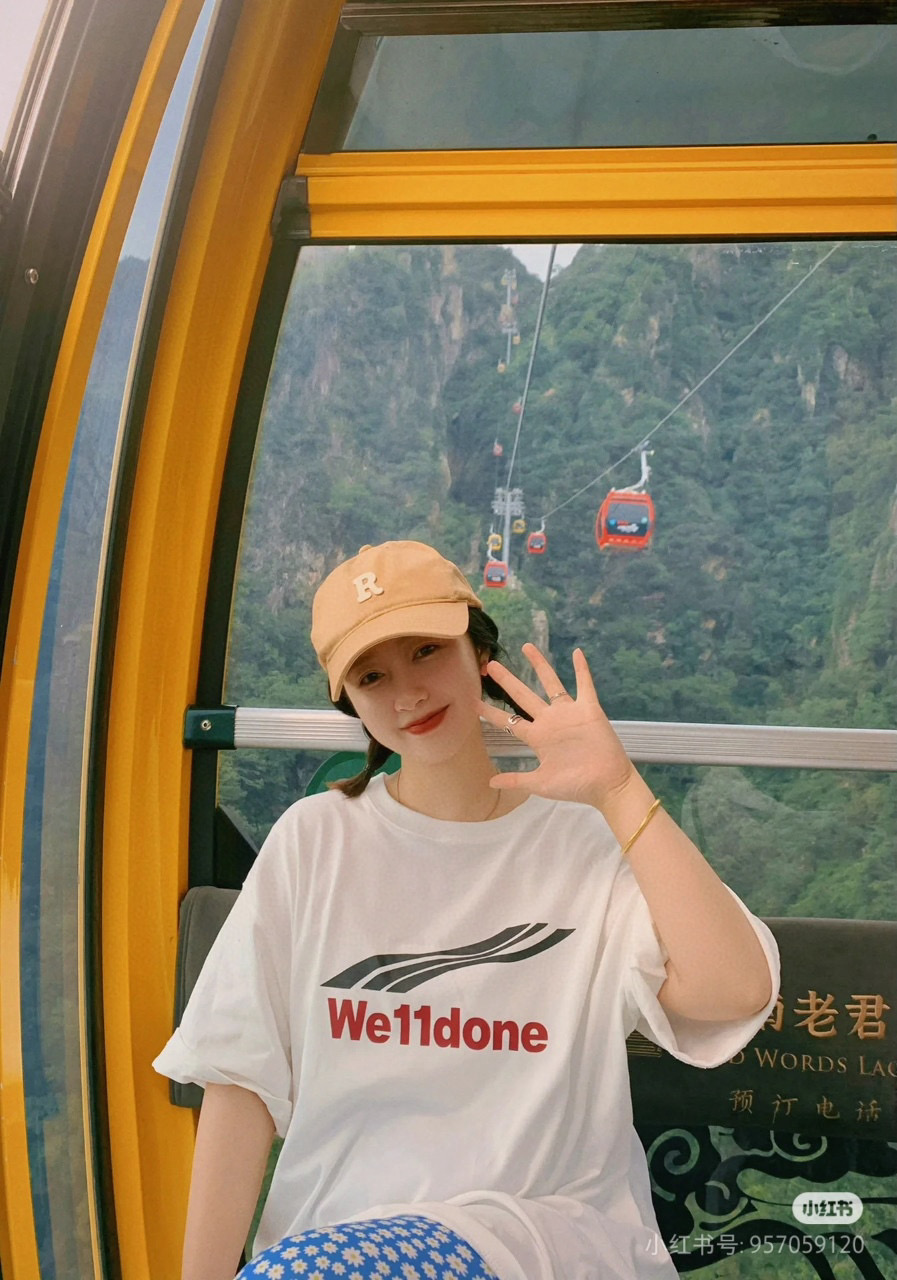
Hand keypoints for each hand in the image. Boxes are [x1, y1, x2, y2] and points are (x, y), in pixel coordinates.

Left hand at [477, 643, 635, 809]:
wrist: (607, 785)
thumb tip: (490, 783)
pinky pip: (585, 685)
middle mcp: (550, 721)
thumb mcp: (541, 783)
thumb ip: (517, 780)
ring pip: (551, 683)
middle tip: (491, 664)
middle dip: (508, 680)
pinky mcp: (589, 709)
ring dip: (540, 665)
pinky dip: (582, 669)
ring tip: (526, 647)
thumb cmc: (575, 786)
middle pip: (524, 696)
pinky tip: (576, 652)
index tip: (474, 702)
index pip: (509, 721)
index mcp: (537, 738)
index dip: (491, 712)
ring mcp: (569, 713)